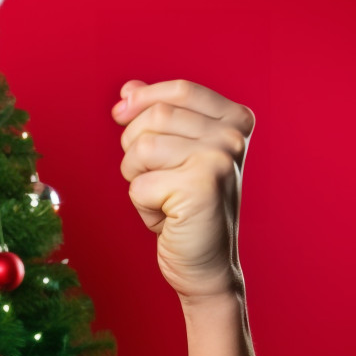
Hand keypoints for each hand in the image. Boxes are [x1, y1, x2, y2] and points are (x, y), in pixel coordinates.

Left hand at [112, 80, 254, 303]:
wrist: (206, 265)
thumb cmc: (188, 209)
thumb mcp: (175, 155)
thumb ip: (158, 118)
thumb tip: (128, 89)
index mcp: (236, 121)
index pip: (180, 91)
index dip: (143, 98)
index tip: (119, 112)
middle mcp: (233, 137)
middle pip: (155, 117)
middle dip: (134, 147)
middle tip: (151, 177)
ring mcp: (220, 159)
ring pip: (142, 149)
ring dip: (137, 179)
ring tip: (162, 198)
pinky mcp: (200, 186)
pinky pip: (139, 185)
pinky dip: (142, 206)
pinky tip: (168, 218)